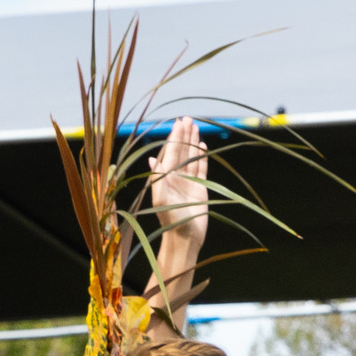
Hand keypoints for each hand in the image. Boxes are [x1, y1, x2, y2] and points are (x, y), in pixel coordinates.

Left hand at [149, 115, 209, 250]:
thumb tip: (153, 159)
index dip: (175, 137)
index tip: (178, 122)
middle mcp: (175, 177)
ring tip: (195, 126)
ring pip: (191, 157)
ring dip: (192, 142)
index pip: (171, 152)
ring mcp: (188, 182)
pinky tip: (202, 146)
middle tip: (187, 118)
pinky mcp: (200, 189)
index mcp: (165, 177)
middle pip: (181, 151)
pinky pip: (201, 169)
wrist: (185, 237)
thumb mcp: (160, 198)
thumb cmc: (169, 219)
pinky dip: (202, 157)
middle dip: (183, 135)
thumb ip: (158, 178)